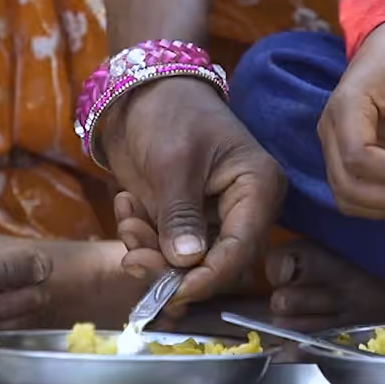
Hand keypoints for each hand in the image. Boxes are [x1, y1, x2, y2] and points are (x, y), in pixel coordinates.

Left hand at [102, 78, 284, 311]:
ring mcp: (216, 215)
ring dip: (152, 252)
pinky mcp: (189, 219)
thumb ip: (180, 215)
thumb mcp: (173, 162)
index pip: (242, 248)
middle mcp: (244, 207)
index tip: (174, 292)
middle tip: (133, 258)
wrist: (142, 90)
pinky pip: (169, 247)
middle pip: (217, 262)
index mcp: (257, 188)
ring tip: (128, 221)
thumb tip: (186, 263)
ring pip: (190, 261)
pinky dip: (144, 238)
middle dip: (172, 266)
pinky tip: (127, 208)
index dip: (209, 276)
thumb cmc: (169, 112)